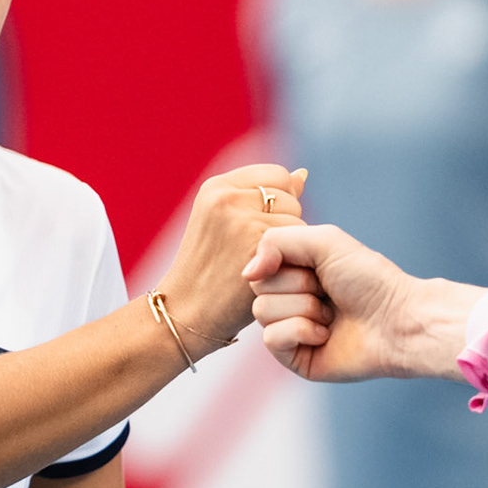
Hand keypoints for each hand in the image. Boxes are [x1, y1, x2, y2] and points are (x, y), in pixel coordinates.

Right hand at [155, 165, 306, 343]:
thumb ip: (261, 197)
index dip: (281, 203)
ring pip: (297, 219)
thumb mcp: (223, 223)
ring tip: (266, 265)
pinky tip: (274, 275)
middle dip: (285, 223)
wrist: (185, 313)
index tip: (265, 229)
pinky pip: (299, 241)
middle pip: (290, 196)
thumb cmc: (209, 272)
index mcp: (216, 186)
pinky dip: (295, 261)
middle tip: (260, 252)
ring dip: (292, 244)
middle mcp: (227, 197)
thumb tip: (302, 174)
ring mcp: (241, 219)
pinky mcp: (256, 244)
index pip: (277, 175)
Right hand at [243, 224, 481, 382]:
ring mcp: (290, 330)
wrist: (396, 319)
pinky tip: (326, 334)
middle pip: (257, 287)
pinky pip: (271, 340)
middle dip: (297, 285)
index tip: (315, 264)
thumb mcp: (323, 241)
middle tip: (327, 291)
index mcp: (294, 271)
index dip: (285, 261)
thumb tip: (246, 273)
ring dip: (303, 309)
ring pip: (262, 312)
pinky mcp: (294, 358)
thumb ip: (276, 241)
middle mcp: (289, 299)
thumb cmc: (368, 278)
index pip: (260, 261)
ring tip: (331, 315)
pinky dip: (301, 331)